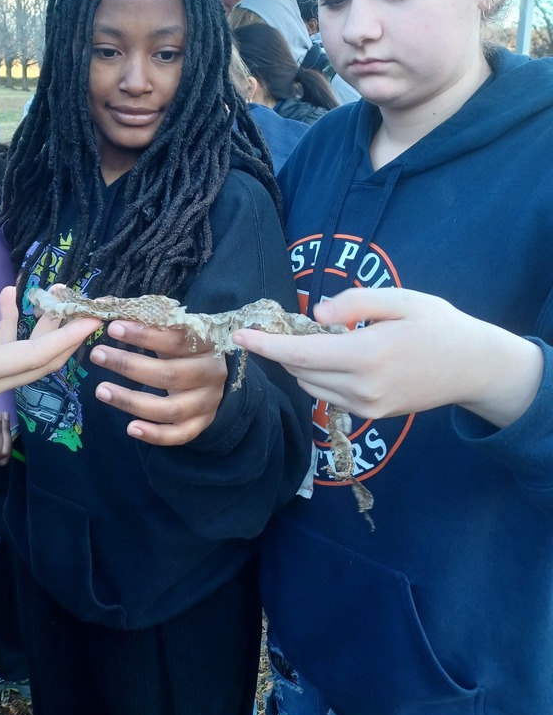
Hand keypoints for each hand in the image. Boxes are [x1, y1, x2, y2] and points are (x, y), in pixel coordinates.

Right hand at [0, 261, 100, 471]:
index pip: (34, 356)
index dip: (68, 337)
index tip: (94, 319)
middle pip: (40, 362)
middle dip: (66, 331)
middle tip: (83, 297)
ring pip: (25, 361)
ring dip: (44, 328)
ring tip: (54, 291)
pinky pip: (5, 358)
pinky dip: (15, 331)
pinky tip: (10, 298)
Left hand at [89, 321, 226, 444]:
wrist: (212, 377)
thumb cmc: (184, 349)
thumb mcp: (173, 332)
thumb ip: (148, 324)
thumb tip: (108, 308)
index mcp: (206, 345)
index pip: (175, 339)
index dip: (144, 335)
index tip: (112, 327)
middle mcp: (211, 374)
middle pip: (168, 375)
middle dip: (129, 365)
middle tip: (97, 355)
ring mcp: (207, 403)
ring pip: (169, 408)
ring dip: (131, 401)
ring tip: (101, 390)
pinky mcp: (200, 425)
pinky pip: (178, 435)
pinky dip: (154, 435)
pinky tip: (130, 428)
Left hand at [233, 287, 542, 428]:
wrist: (475, 368)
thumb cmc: (439, 325)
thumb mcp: (402, 299)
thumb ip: (354, 303)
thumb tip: (315, 314)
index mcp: (366, 355)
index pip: (300, 353)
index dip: (265, 345)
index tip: (239, 335)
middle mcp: (362, 387)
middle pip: (299, 370)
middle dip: (279, 349)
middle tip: (274, 326)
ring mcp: (367, 406)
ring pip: (310, 385)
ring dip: (298, 363)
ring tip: (310, 338)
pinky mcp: (372, 415)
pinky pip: (328, 396)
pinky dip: (317, 376)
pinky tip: (331, 357)